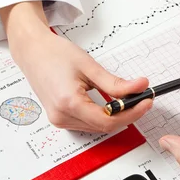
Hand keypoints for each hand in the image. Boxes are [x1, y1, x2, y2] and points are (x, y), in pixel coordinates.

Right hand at [0, 2, 152, 131]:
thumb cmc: (55, 55)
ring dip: (116, 117)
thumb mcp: (90, 66)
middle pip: (104, 127)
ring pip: (98, 127)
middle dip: (127, 114)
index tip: (146, 102)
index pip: (108, 121)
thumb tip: (140, 87)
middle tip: (143, 98)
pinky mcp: (60, 118)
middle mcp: (62, 116)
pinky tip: (112, 104)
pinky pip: (88, 123)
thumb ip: (116, 82)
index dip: (132, 113)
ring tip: (130, 99)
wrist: (33, 52)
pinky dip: (104, 116)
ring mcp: (59, 120)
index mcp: (69, 103)